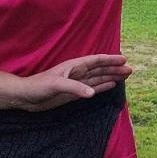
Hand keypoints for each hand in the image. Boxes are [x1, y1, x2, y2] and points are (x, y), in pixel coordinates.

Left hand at [12, 54, 133, 111]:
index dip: (110, 60)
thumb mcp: (56, 85)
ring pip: (98, 78)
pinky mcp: (74, 93)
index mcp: (74, 66)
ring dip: (111, 76)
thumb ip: (75, 88)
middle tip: (130, 70)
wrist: (26, 98)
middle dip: (115, 68)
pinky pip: (92, 88)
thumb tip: (92, 93)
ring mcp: (76, 83)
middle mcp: (77, 73)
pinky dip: (103, 86)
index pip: (96, 61)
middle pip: (100, 69)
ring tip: (125, 75)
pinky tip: (111, 85)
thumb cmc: (38, 86)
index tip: (124, 60)